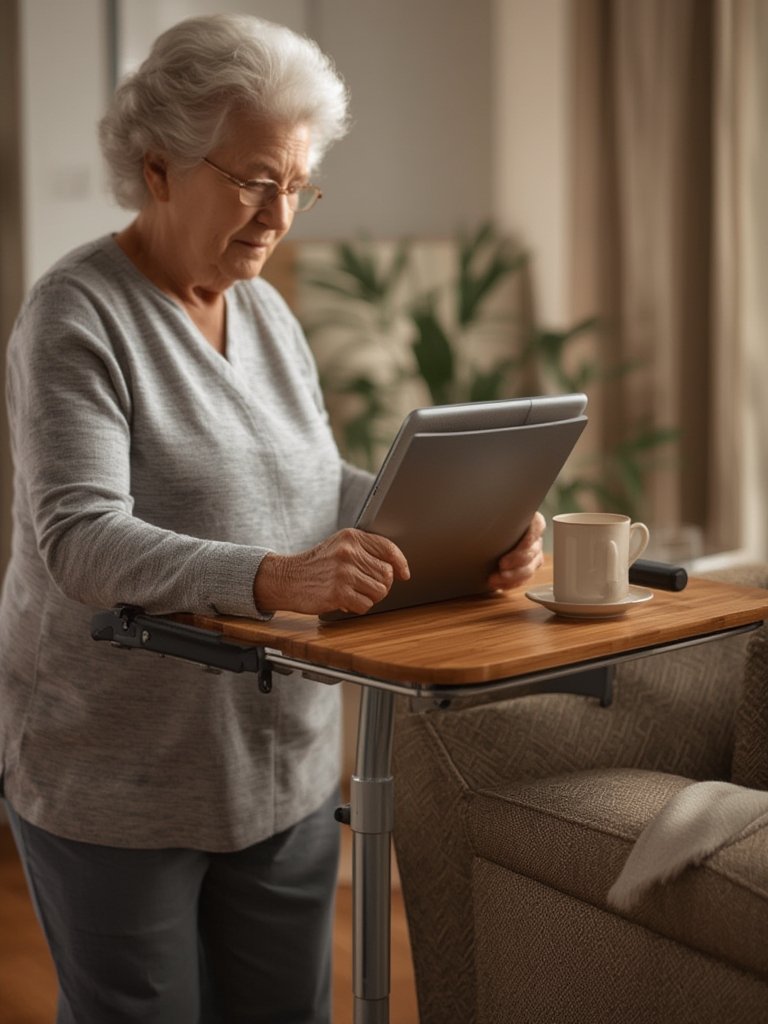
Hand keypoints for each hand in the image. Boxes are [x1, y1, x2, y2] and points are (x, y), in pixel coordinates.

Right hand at [253, 528, 409, 614]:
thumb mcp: (338, 547)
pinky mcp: (338, 592)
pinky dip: (358, 607)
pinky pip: (366, 605)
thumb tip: (396, 568)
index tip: (404, 574)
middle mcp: (349, 552)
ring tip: (354, 593)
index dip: (400, 563)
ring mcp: (344, 572)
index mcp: (351, 537)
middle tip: (364, 587)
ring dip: (370, 597)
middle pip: (387, 574)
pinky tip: (345, 601)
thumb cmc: (315, 565)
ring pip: (379, 591)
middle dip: (380, 585)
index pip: (387, 548)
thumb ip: (364, 551)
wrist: (286, 578)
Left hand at [487, 511, 545, 590]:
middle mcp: (533, 538)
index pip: (537, 525)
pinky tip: (497, 585)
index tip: (522, 545)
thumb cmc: (484, 522)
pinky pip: (522, 580)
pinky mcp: (525, 569)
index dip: (531, 536)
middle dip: (518, 560)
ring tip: (494, 579)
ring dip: (513, 576)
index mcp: (527, 520)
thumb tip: (480, 509)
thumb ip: (489, 513)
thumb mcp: (487, 515)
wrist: (478, 537)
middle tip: (501, 565)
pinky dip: (509, 584)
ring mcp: (531, 555)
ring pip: (530, 568)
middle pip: (533, 550)